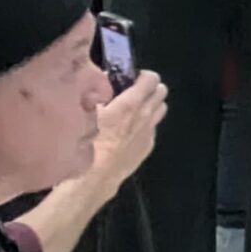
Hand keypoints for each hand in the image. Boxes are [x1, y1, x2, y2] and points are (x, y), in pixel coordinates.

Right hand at [85, 71, 167, 193]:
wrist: (95, 175)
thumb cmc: (88, 141)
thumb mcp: (88, 112)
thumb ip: (98, 94)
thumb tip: (103, 83)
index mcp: (131, 102)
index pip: (152, 78)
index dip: (144, 76)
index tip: (134, 79)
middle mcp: (146, 114)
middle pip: (162, 92)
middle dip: (152, 89)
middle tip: (137, 93)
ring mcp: (149, 132)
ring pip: (161, 109)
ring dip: (153, 106)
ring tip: (137, 111)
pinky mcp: (148, 147)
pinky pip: (153, 129)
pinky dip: (147, 125)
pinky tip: (132, 132)